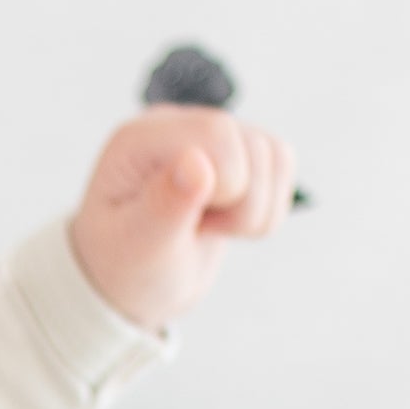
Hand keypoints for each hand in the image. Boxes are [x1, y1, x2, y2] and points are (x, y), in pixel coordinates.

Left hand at [66, 106, 294, 332]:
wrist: (138, 283)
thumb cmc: (128, 268)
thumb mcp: (139, 249)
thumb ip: (165, 205)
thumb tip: (196, 161)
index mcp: (139, 140)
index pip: (215, 131)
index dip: (227, 185)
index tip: (195, 224)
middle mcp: (175, 125)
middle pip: (251, 145)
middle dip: (241, 205)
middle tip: (199, 230)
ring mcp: (208, 135)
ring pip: (274, 155)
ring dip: (255, 210)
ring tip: (208, 228)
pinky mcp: (235, 152)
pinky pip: (282, 164)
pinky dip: (268, 208)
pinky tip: (227, 222)